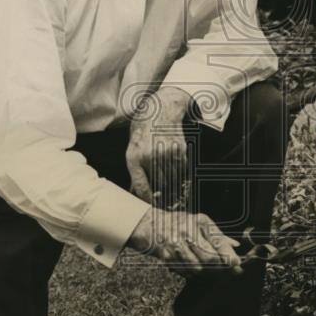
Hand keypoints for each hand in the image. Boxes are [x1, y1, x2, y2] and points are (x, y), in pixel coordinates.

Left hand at [126, 86, 190, 207]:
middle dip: (163, 197)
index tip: (153, 206)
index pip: (142, 187)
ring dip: (175, 189)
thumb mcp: (133, 149)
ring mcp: (165, 153)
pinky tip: (180, 178)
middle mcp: (149, 156)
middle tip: (167, 204)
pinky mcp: (179, 149)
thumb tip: (136, 192)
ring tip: (176, 195)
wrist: (160, 109)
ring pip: (172, 180)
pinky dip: (182, 176)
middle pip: (159, 186)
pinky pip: (182, 170)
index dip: (148, 200)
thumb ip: (135, 171)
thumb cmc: (143, 131)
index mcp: (134, 158)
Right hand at [127, 207, 243, 274]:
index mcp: (200, 222)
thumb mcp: (201, 224)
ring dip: (206, 272)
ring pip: (198, 268)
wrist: (153, 225)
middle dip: (219, 268)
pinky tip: (193, 269)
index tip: (236, 265)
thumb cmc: (181, 224)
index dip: (229, 256)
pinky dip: (192, 274)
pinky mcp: (167, 256)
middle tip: (224, 271)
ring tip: (207, 269)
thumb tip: (236, 246)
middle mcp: (188, 231)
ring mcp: (176, 244)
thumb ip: (219, 236)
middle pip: (210, 258)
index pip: (218, 242)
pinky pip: (186, 272)